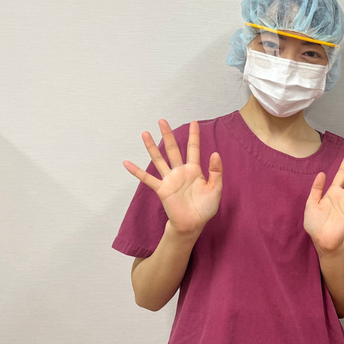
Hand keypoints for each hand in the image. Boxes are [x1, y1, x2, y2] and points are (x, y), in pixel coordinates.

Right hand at [123, 119, 222, 235]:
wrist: (193, 223)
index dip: (194, 136)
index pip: (193, 149)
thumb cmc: (205, 207)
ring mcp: (170, 179)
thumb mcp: (216, 188)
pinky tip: (127, 163)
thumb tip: (215, 153)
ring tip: (145, 133)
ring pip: (159, 159)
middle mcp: (180, 171)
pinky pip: (147, 179)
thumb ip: (216, 171)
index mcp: (194, 170)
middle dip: (168, 135)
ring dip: (151, 147)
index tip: (194, 122)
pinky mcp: (162, 189)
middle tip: (162, 120)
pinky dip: (136, 171)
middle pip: (173, 149)